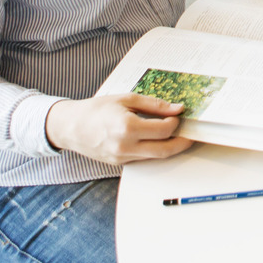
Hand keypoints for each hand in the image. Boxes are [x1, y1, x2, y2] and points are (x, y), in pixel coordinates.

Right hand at [44, 94, 193, 164]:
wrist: (71, 127)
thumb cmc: (96, 110)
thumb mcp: (126, 99)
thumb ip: (154, 104)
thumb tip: (176, 108)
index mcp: (127, 127)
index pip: (164, 130)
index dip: (176, 122)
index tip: (180, 114)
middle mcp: (126, 146)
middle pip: (165, 149)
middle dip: (183, 141)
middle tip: (191, 133)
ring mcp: (123, 157)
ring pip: (156, 157)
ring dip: (171, 147)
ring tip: (178, 135)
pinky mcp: (120, 163)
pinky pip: (144, 159)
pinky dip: (155, 150)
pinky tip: (159, 140)